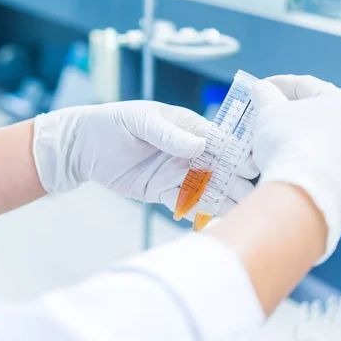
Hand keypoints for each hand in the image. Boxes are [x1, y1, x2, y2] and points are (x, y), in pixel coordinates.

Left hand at [33, 101, 256, 216]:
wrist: (82, 148)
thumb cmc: (110, 123)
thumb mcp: (139, 121)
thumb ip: (167, 132)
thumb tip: (199, 145)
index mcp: (187, 127)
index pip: (219, 140)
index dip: (237, 153)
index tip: (252, 166)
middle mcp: (188, 150)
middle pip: (220, 166)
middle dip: (239, 180)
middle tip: (259, 198)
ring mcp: (176, 172)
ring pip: (207, 187)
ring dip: (225, 199)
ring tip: (245, 214)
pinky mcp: (163, 191)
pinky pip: (186, 202)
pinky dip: (200, 211)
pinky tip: (216, 220)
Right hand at [251, 75, 340, 262]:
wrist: (302, 193)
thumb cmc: (288, 141)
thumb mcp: (268, 110)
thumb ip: (264, 94)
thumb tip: (261, 88)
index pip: (305, 85)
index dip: (276, 84)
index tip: (257, 89)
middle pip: (313, 114)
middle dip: (283, 114)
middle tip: (260, 116)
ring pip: (315, 139)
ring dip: (289, 138)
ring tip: (263, 143)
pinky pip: (317, 161)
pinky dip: (298, 158)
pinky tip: (277, 162)